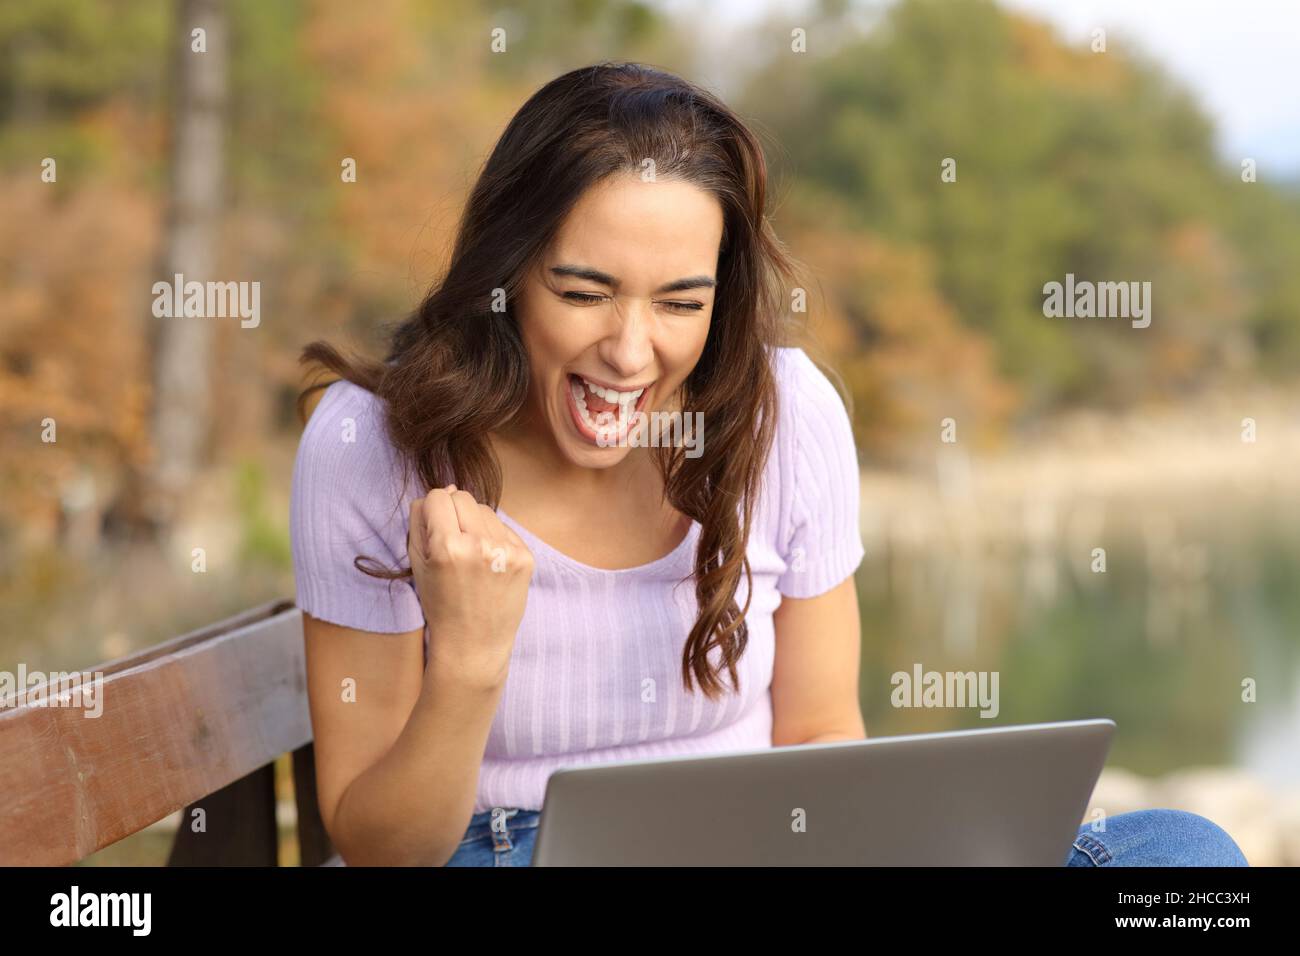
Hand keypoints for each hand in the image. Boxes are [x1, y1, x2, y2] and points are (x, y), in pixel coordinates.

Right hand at [408, 485, 533, 688]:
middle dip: (454, 512)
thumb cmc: (441, 605)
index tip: (434, 526)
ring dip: (476, 524)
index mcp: (447, 547)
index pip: (439, 496)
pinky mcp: (526, 558)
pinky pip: (505, 528)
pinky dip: (494, 539)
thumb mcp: (418, 565)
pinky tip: (488, 564)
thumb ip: (421, 522)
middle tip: (452, 539)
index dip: (433, 509)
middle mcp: (479, 546)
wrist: (474, 645)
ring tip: (471, 555)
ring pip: (486, 510)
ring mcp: (507, 551)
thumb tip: (442, 491)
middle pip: (463, 497)